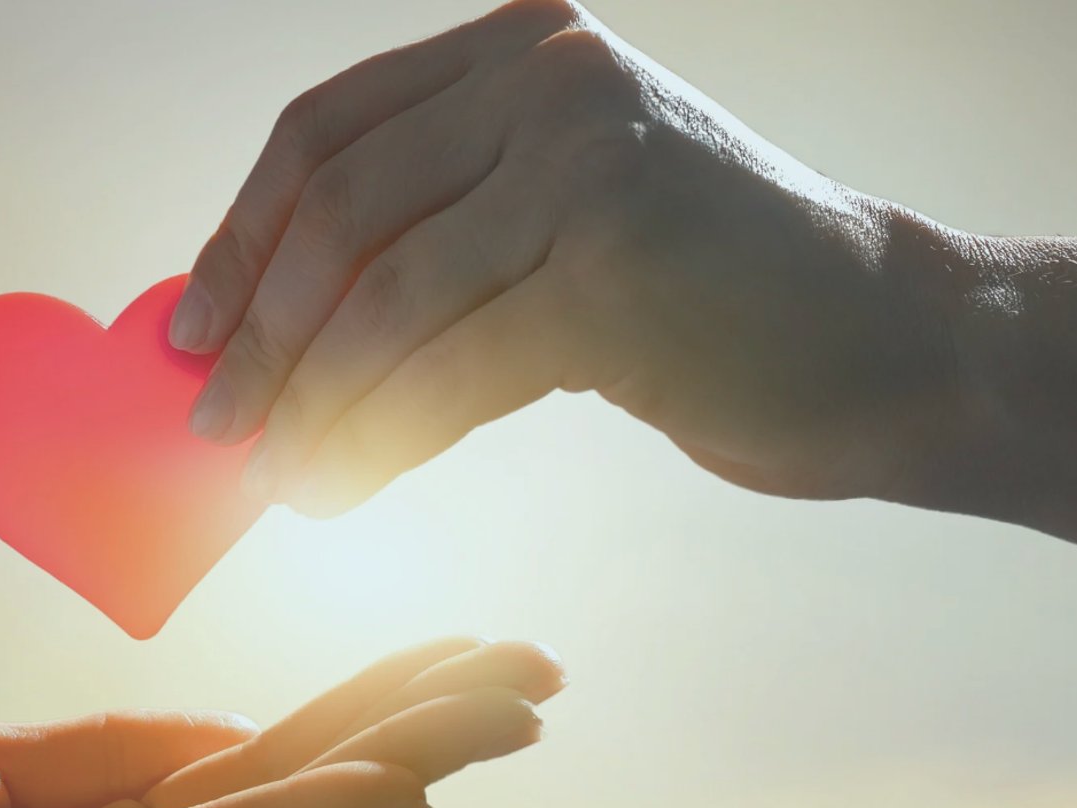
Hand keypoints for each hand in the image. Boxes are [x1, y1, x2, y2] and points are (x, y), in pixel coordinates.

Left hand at [171, 0, 1045, 521]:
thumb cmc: (697, 296)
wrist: (885, 340)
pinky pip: (447, 370)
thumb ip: (428, 236)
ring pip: (384, 301)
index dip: (240, 236)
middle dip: (260, 334)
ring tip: (277, 480)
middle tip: (217, 426)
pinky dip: (376, 439)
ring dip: (311, 405)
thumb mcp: (551, 221)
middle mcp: (549, 79)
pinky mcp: (615, 268)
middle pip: (338, 212)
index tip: (191, 329)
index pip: (325, 132)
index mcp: (518, 49)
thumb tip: (250, 330)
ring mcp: (587, 163)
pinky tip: (340, 488)